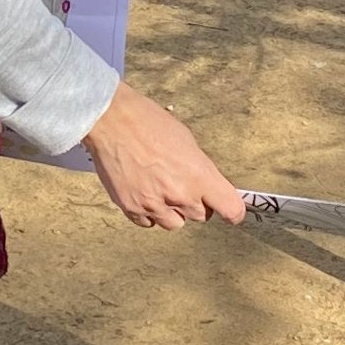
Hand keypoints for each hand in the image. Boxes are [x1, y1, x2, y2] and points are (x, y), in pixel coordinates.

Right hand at [81, 82, 245, 229]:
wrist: (111, 120)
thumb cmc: (148, 122)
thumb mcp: (187, 140)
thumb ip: (199, 169)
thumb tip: (206, 185)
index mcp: (199, 175)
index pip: (230, 209)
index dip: (232, 212)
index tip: (230, 211)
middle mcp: (179, 194)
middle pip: (201, 216)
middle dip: (197, 203)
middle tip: (183, 184)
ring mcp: (154, 204)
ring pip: (174, 223)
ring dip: (172, 211)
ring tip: (161, 187)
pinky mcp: (131, 208)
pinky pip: (148, 222)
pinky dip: (149, 212)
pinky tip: (144, 192)